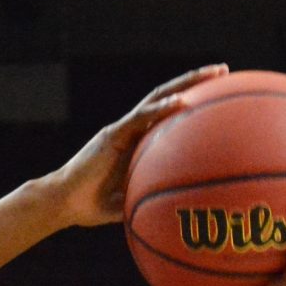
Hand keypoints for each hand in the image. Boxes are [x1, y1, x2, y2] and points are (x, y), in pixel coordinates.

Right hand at [36, 67, 224, 227]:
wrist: (63, 203)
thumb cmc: (92, 207)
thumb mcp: (131, 203)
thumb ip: (151, 199)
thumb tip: (180, 214)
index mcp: (137, 142)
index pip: (167, 115)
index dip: (191, 103)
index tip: (219, 95)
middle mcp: (132, 130)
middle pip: (166, 96)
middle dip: (196, 81)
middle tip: (223, 70)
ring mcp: (122, 129)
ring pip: (157, 98)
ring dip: (185, 84)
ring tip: (214, 74)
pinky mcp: (112, 135)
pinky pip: (140, 118)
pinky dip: (161, 108)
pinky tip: (182, 102)